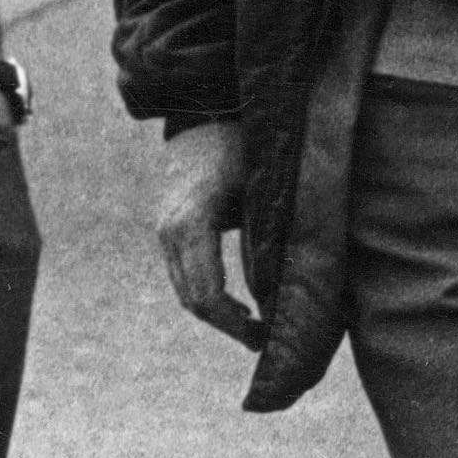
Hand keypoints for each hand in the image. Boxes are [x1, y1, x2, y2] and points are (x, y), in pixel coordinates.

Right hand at [156, 119, 262, 347]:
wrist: (203, 116)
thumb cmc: (244, 146)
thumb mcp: (265, 185)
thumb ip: (272, 232)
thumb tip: (293, 287)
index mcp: (193, 221)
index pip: (206, 293)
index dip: (235, 323)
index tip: (266, 336)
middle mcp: (170, 231)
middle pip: (193, 300)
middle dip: (229, 325)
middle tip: (266, 341)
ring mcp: (164, 232)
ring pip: (185, 292)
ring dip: (218, 315)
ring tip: (256, 328)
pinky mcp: (167, 232)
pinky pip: (184, 277)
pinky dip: (209, 296)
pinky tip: (239, 306)